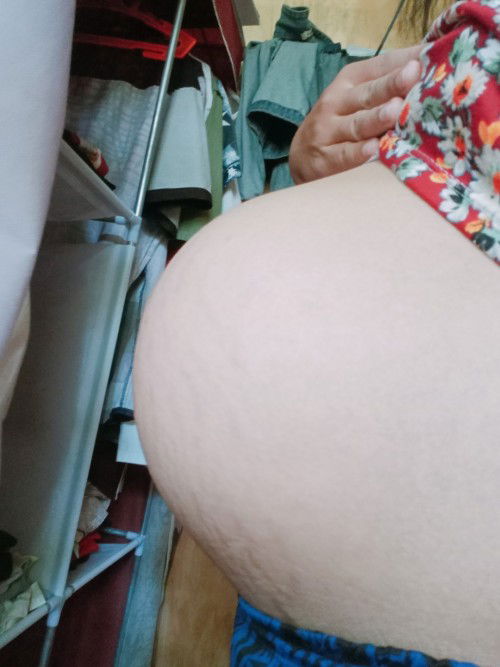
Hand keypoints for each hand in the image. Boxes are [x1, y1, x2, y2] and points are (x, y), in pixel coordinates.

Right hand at [289, 45, 422, 183]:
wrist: (301, 157)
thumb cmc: (340, 123)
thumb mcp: (356, 97)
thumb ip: (385, 85)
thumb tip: (427, 68)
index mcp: (348, 81)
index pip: (377, 67)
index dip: (401, 62)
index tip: (426, 57)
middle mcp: (336, 102)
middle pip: (367, 94)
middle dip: (390, 84)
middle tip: (413, 74)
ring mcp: (327, 132)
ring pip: (356, 125)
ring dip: (376, 118)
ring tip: (396, 111)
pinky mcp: (323, 160)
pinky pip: (343, 155)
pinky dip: (358, 154)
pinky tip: (373, 150)